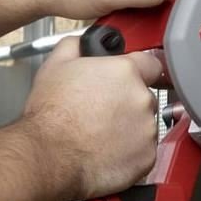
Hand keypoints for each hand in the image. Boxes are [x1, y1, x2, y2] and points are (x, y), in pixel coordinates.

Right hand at [22, 37, 161, 199]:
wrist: (50, 156)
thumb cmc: (51, 116)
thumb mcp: (55, 66)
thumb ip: (76, 46)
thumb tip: (82, 43)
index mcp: (124, 72)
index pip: (150, 64)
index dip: (140, 71)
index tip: (131, 79)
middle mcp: (141, 99)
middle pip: (144, 97)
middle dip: (127, 104)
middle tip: (102, 112)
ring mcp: (147, 130)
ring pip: (143, 126)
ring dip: (128, 129)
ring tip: (100, 135)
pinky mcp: (147, 157)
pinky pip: (143, 152)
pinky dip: (130, 154)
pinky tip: (106, 152)